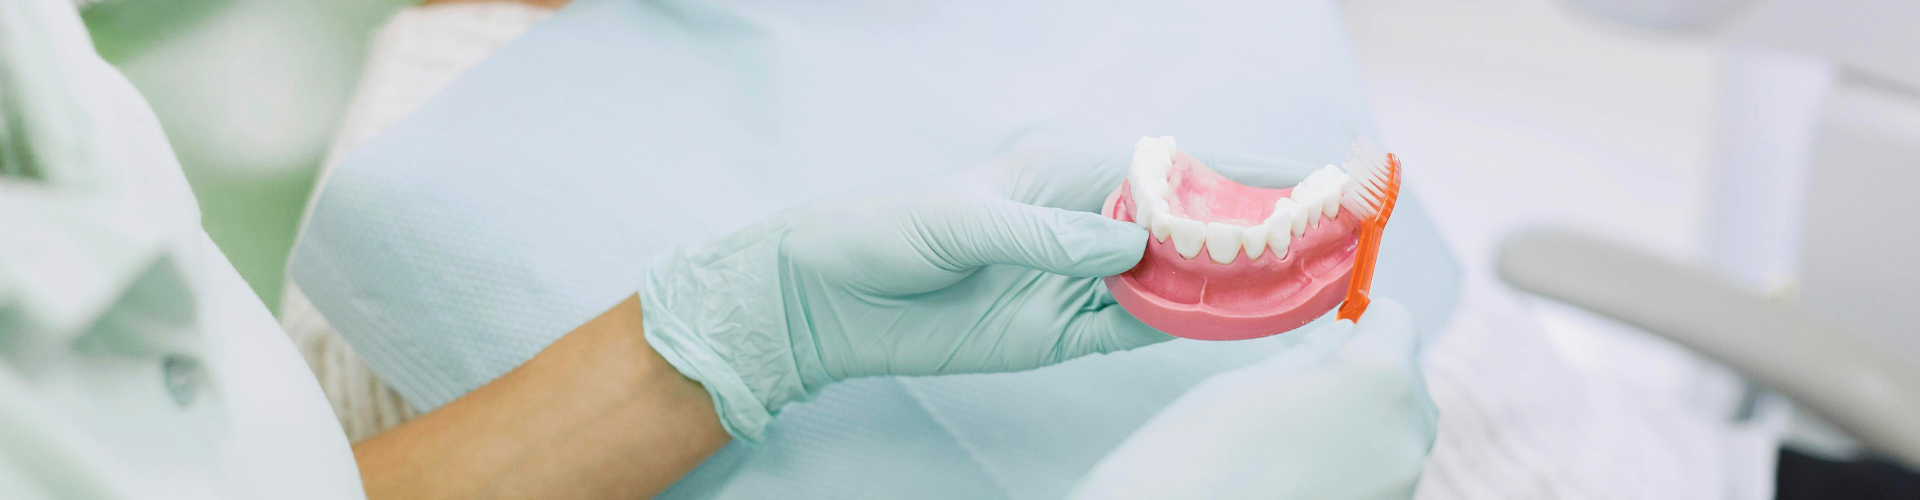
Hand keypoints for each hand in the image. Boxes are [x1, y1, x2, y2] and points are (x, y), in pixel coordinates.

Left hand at [644, 151, 1291, 439]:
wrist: (831, 299)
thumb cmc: (887, 232)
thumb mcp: (960, 221)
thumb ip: (1046, 236)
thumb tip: (1126, 249)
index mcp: (1071, 170)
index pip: (1176, 165)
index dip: (1247, 169)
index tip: (1316, 174)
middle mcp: (1089, 222)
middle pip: (1193, 225)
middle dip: (1260, 231)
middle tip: (1331, 241)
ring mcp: (1083, 280)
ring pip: (1179, 281)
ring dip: (1234, 286)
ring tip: (1302, 289)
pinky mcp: (1067, 333)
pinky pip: (1141, 330)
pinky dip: (1184, 330)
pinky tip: (1231, 329)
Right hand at [1067, 299, 1438, 499]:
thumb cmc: (1194, 453)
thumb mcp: (1248, 381)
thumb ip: (1310, 357)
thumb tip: (1339, 341)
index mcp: (1376, 378)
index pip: (1396, 322)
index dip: (1364, 319)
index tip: (1338, 327)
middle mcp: (1404, 435)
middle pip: (1406, 381)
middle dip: (1368, 374)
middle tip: (1311, 383)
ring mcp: (1400, 485)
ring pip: (1398, 433)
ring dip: (1364, 423)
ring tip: (1300, 434)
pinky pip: (1382, 474)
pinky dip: (1356, 465)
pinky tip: (1303, 470)